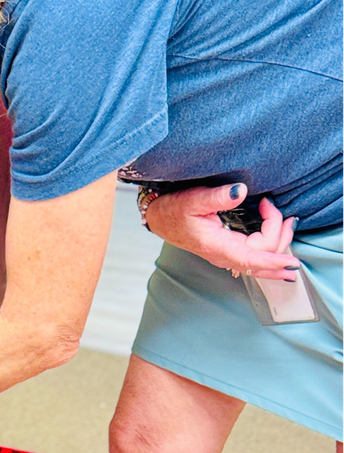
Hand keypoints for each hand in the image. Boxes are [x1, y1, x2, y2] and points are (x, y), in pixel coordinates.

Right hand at [145, 186, 299, 280]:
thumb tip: (240, 191)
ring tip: (289, 222)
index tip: (291, 262)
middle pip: (263, 257)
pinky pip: (256, 258)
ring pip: (261, 260)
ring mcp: (227, 256)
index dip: (273, 261)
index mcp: (216, 245)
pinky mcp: (229, 251)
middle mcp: (223, 255)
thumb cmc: (174, 209)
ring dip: (280, 243)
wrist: (160, 218)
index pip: (251, 259)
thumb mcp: (193, 199)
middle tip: (280, 211)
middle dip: (279, 236)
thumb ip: (217, 196)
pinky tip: (281, 238)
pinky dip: (272, 249)